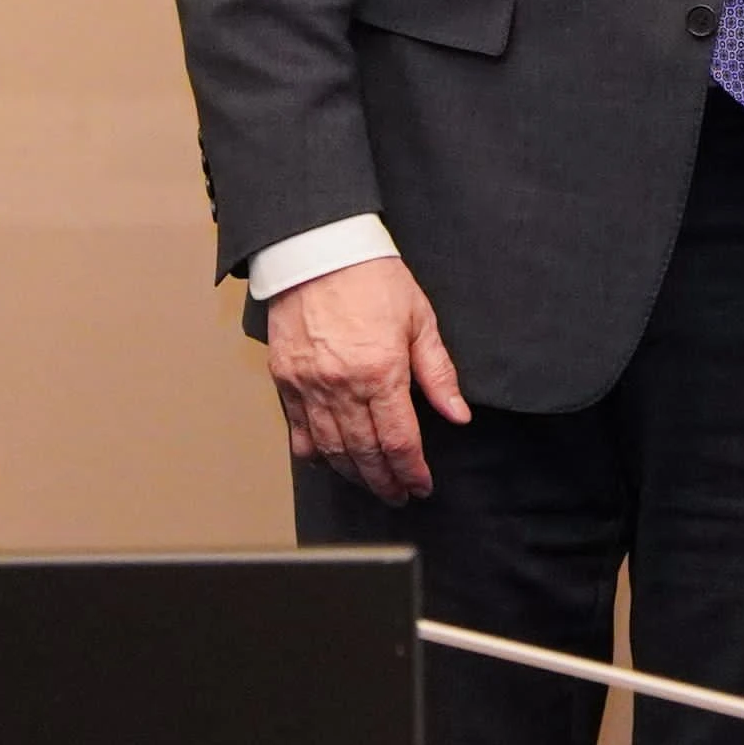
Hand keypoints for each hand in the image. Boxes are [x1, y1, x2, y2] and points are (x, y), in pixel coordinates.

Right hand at [263, 255, 469, 502]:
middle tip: (398, 495)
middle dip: (385, 482)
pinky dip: (313, 454)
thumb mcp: (420, 320)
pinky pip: (297, 431)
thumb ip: (438, 374)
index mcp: (381, 371)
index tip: (421, 485)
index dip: (412, 471)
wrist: (319, 249)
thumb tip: (458, 414)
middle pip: (365, 453)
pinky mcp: (285, 379)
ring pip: (331, 450)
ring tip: (371, 484)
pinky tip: (328, 463)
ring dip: (353, 475)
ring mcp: (309, 385)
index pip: (399, 441)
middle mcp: (342, 385)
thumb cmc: (372, 277)